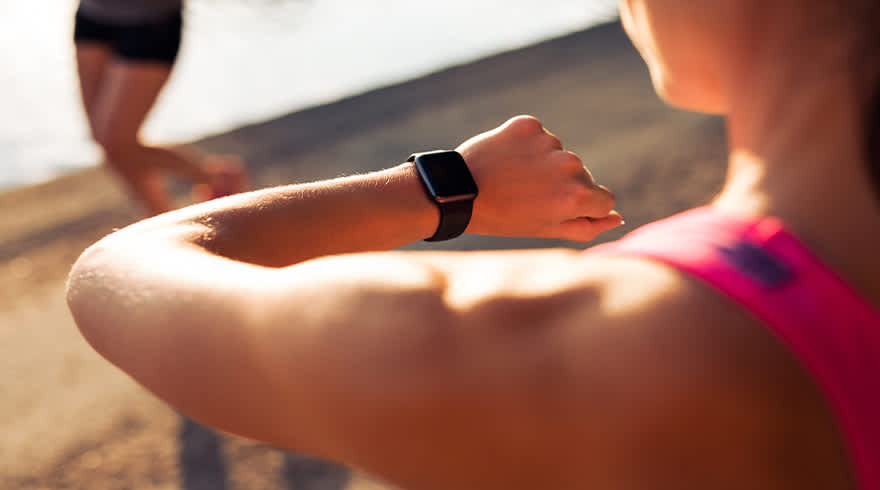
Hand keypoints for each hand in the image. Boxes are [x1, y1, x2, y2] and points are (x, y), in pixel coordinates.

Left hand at [457, 115, 622, 241]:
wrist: (457, 192)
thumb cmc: (502, 218)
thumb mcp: (546, 229)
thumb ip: (587, 226)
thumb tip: (617, 217)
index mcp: (578, 197)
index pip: (604, 200)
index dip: (581, 208)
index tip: (555, 209)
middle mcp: (570, 166)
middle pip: (582, 176)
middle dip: (561, 186)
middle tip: (526, 197)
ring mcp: (549, 143)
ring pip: (559, 156)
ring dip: (542, 166)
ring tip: (512, 179)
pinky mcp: (529, 125)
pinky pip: (539, 137)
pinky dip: (526, 147)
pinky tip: (507, 160)